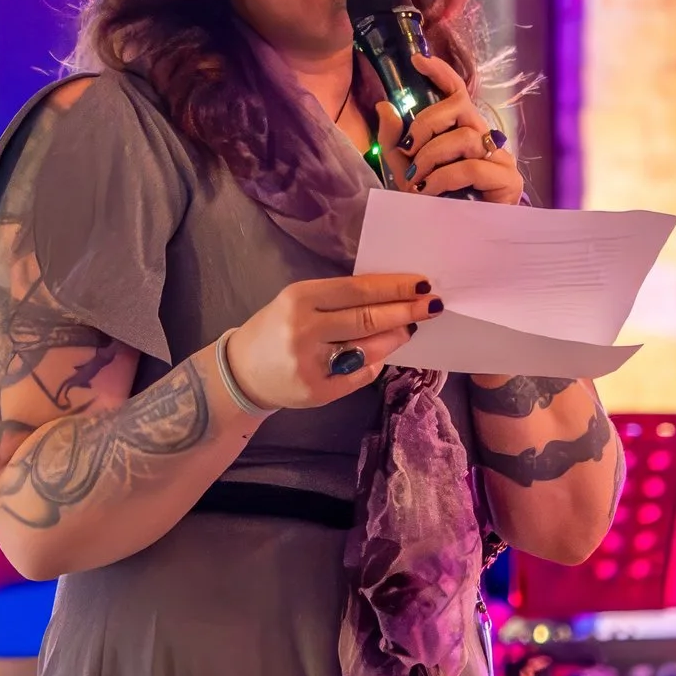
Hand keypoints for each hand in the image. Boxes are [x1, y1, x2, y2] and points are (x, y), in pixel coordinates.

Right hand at [222, 273, 434, 409]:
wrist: (242, 371)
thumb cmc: (276, 328)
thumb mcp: (299, 302)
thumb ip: (338, 301)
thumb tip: (391, 298)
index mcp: (300, 298)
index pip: (358, 289)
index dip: (394, 287)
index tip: (422, 284)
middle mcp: (304, 329)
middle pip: (367, 318)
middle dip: (406, 311)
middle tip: (433, 305)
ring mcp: (311, 363)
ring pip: (368, 349)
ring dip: (395, 337)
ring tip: (410, 328)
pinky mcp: (317, 391)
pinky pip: (359, 376)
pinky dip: (374, 363)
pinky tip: (380, 354)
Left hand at [382, 54, 524, 204]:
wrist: (455, 245)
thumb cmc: (434, 205)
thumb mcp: (404, 170)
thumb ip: (394, 141)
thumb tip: (385, 106)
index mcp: (463, 130)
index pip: (458, 92)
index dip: (441, 73)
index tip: (418, 61)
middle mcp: (485, 139)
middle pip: (458, 107)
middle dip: (426, 124)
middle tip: (408, 149)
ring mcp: (500, 159)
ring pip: (464, 137)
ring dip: (432, 156)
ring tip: (417, 180)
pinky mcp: (507, 182)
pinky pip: (471, 167)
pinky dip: (444, 178)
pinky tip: (430, 192)